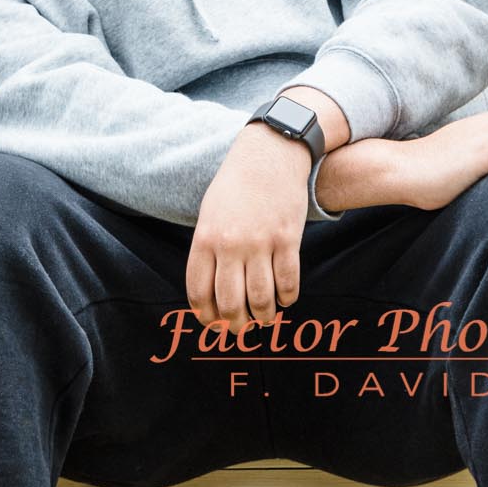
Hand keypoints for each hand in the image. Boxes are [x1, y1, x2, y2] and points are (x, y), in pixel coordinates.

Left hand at [186, 123, 310, 335]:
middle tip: (239, 330)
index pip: (199, 291)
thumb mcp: (209, 215)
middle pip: (230, 303)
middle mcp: (230, 245)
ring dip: (262, 316)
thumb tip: (210, 292)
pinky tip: (284, 300)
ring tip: (263, 320)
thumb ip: (207, 250)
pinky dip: (286, 299)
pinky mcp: (288, 240)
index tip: (212, 325)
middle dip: (234, 324)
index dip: (205, 316)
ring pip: (261, 299)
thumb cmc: (234, 187)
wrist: (267, 156)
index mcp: (205, 239)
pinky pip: (287, 283)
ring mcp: (260, 243)